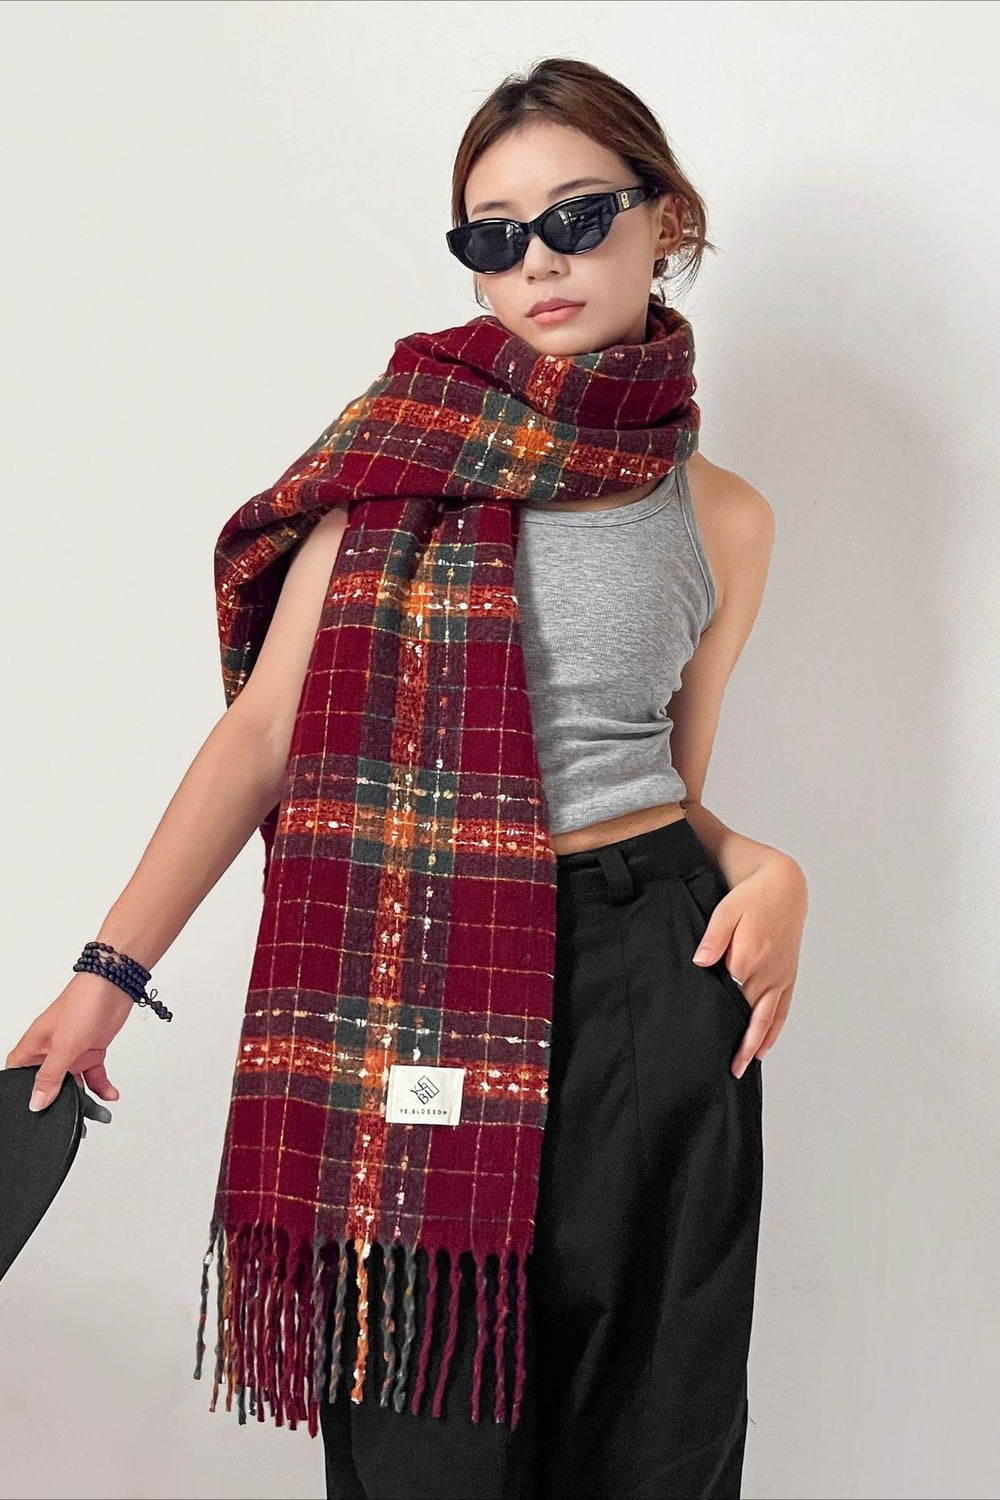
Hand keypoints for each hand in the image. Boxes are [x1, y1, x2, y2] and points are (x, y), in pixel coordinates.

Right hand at [5, 971, 132, 1112]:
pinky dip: (102, 1086)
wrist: (115, 985)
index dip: (22, 1093)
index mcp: (34, 1047)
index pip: (18, 1076)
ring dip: (86, 1098)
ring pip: (74, 1084)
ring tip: (97, 1112)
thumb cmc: (82, 1003)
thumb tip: (35, 1102)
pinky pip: (94, 1075)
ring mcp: (72, 1051)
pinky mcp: (91, 1051)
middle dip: (59, 1102)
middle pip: (49, 1085)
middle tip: (72, 1117)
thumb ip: (50, 1076)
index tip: (32, 1111)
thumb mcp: (63, 1046)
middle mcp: (50, 1051)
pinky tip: (110, 1094)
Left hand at [692, 853, 807, 1076]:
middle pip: (750, 1018)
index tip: (703, 1038)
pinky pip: (781, 1010)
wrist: (784, 886)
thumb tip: (701, 961)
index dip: (717, 1018)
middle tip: (728, 1071)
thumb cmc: (752, 897)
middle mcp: (768, 974)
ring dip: (756, 1045)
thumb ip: (713, 938)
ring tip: (743, 1068)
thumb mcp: (725, 910)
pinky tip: (763, 1048)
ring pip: (768, 1020)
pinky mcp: (788, 977)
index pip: (729, 997)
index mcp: (749, 958)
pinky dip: (773, 1031)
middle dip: (740, 1046)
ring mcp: (780, 978)